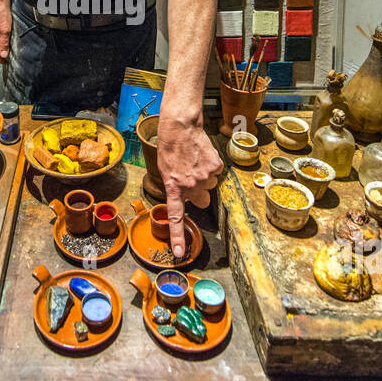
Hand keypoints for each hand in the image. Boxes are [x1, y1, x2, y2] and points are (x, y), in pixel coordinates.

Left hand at [156, 112, 223, 257]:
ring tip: (194, 160)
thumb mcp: (165, 170)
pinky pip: (216, 172)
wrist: (180, 127)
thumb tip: (190, 200)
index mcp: (174, 187)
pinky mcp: (215, 166)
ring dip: (205, 176)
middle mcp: (190, 185)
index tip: (179, 253)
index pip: (176, 217)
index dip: (178, 237)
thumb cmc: (170, 147)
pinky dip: (211, 165)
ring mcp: (204, 176)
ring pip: (210, 184)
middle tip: (192, 175)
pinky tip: (202, 155)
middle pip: (202, 200)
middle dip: (199, 192)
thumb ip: (176, 188)